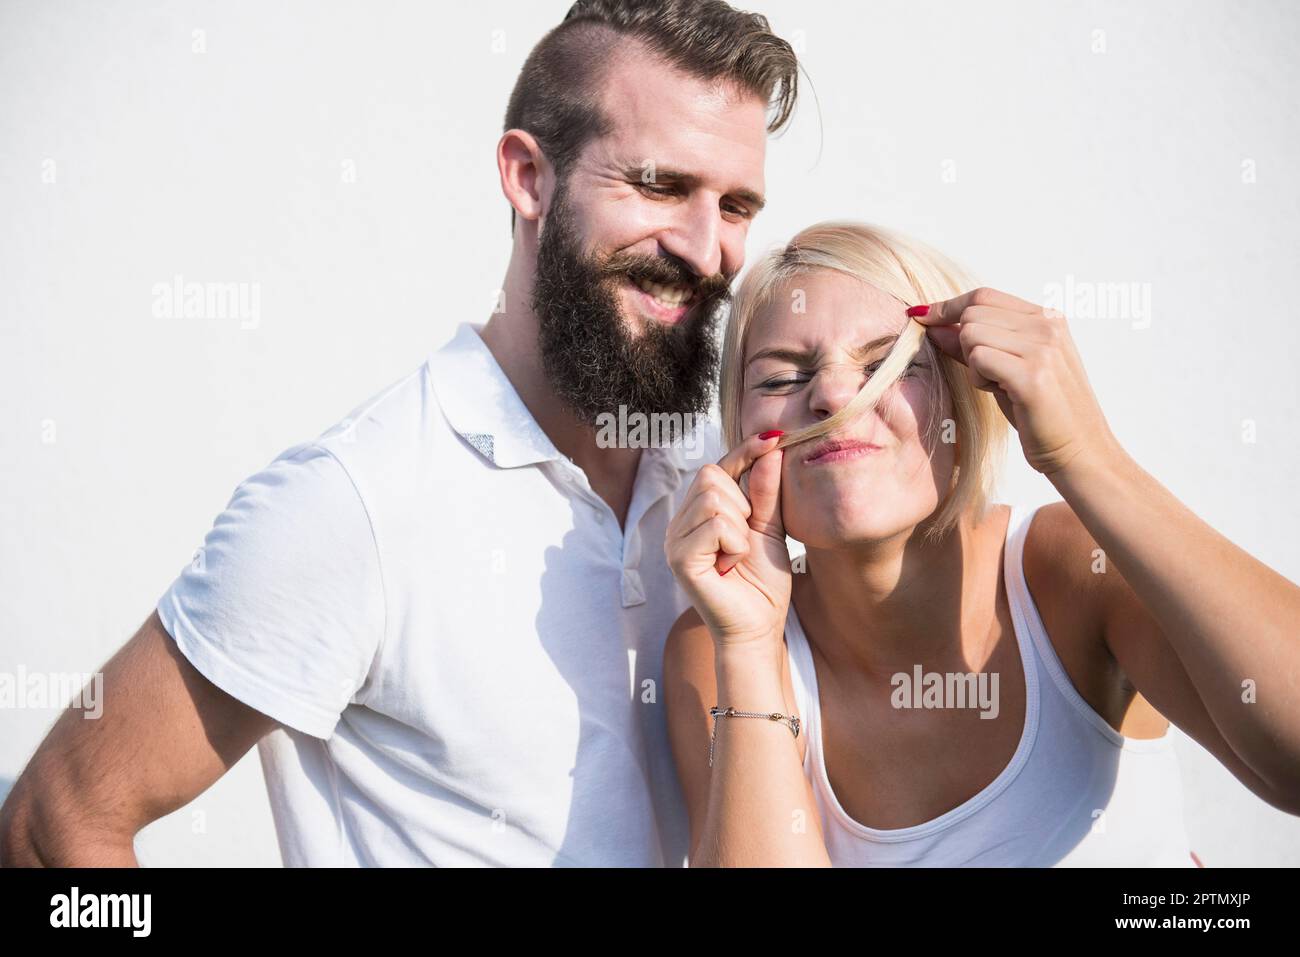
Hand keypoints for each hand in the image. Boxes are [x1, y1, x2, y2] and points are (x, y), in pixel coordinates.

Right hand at [665, 431, 790, 649]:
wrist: (759, 627)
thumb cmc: (762, 583)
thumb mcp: (770, 527)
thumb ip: (766, 490)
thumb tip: (771, 448)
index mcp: (698, 513)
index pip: (717, 467)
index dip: (744, 451)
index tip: (773, 439)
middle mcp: (680, 522)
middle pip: (711, 476)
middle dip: (743, 503)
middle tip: (745, 539)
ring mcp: (674, 540)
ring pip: (714, 499)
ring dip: (740, 527)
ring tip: (737, 554)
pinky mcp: (679, 558)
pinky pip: (714, 525)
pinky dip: (734, 543)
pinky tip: (730, 565)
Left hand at [913, 287, 1120, 476]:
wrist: (1080, 451)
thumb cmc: (1041, 413)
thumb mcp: (1006, 369)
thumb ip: (974, 344)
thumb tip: (932, 324)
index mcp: (1048, 318)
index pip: (984, 296)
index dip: (947, 307)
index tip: (922, 317)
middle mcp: (1048, 326)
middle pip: (972, 314)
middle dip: (964, 344)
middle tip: (988, 375)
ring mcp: (1043, 348)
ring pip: (971, 335)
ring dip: (973, 366)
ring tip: (999, 386)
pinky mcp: (1033, 375)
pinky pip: (978, 358)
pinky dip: (979, 379)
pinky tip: (1001, 394)